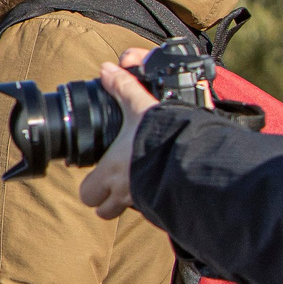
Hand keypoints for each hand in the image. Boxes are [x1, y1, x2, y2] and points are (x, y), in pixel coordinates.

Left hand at [76, 49, 159, 221]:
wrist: (195, 160)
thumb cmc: (161, 136)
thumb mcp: (140, 106)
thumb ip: (123, 87)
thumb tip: (107, 69)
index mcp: (110, 172)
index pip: (87, 194)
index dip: (91, 187)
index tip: (97, 175)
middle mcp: (124, 193)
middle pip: (103, 211)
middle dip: (106, 202)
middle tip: (113, 185)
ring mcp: (145, 204)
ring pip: (127, 214)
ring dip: (128, 203)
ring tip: (137, 186)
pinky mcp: (166, 208)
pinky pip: (154, 213)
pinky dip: (154, 204)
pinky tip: (163, 188)